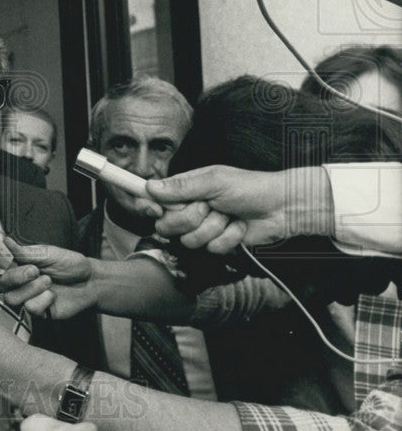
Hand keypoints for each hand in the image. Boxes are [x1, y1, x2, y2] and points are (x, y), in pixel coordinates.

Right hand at [0, 239, 94, 318]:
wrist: (90, 281)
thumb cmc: (69, 264)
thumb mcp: (47, 253)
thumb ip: (24, 252)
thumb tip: (5, 241)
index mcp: (17, 263)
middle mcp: (17, 281)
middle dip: (16, 277)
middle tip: (35, 270)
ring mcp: (26, 297)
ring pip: (12, 298)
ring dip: (31, 289)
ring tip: (49, 282)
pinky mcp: (37, 311)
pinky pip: (29, 309)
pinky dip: (42, 300)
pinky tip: (53, 295)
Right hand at [147, 165, 332, 252]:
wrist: (281, 207)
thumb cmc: (250, 187)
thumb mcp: (214, 181)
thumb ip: (182, 186)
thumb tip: (150, 187)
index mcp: (185, 190)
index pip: (154, 199)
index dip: (149, 206)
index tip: (153, 210)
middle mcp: (190, 209)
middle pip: (167, 225)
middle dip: (190, 219)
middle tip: (209, 207)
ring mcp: (203, 228)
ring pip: (190, 240)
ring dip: (214, 228)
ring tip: (229, 215)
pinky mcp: (218, 244)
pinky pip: (212, 249)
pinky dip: (229, 238)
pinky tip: (239, 227)